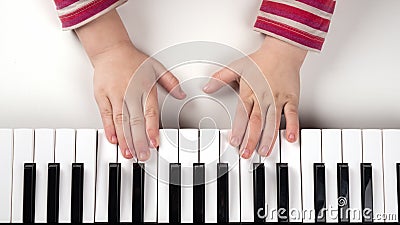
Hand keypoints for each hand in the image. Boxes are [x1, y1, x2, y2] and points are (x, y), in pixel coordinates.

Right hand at [92, 42, 185, 159]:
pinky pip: (106, 115)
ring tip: (129, 153)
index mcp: (144, 87)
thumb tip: (181, 93)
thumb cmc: (132, 60)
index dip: (152, 128)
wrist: (110, 50)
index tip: (154, 142)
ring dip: (125, 138)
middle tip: (143, 155)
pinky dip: (109, 128)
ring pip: (120, 121)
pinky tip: (114, 140)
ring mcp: (114, 95)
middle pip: (135, 121)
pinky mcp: (102, 96)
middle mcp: (129, 92)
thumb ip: (170, 81)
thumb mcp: (155, 67)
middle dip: (139, 140)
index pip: (149, 112)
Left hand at [203, 36, 306, 157]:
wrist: (283, 50)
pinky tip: (291, 138)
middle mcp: (263, 97)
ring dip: (268, 138)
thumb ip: (220, 78)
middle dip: (251, 139)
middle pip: (256, 122)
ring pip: (272, 121)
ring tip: (264, 151)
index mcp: (249, 92)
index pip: (242, 114)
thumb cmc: (261, 60)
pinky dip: (292, 125)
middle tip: (247, 153)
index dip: (238, 129)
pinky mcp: (291, 98)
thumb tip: (206, 87)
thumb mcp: (236, 66)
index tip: (234, 141)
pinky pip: (292, 114)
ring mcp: (277, 99)